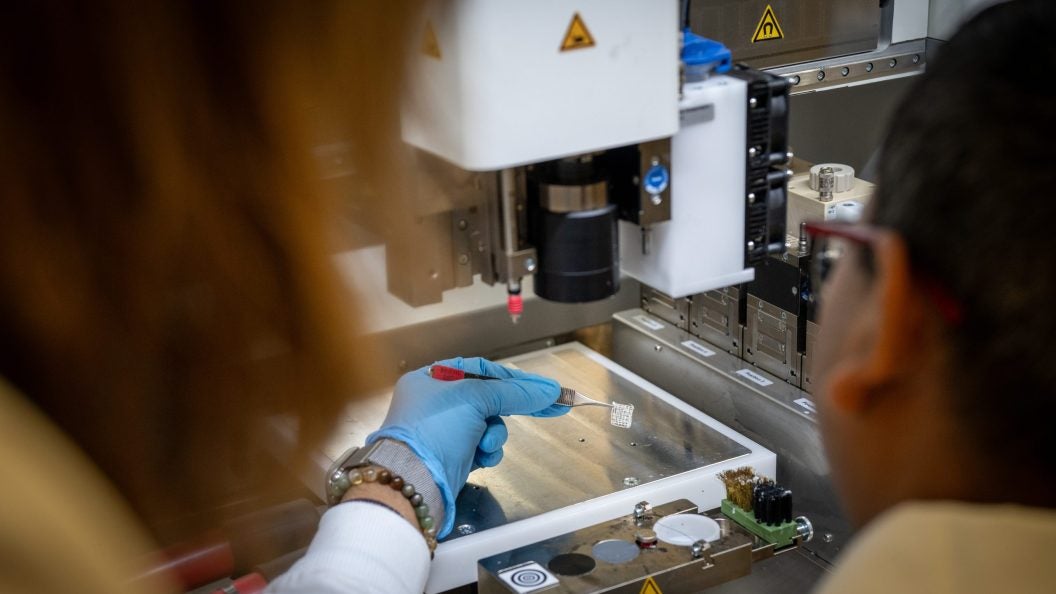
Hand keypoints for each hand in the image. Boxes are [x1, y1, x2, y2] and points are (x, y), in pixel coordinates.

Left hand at [367, 357, 564, 536]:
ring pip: (488, 425)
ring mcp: (443, 432)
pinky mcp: (451, 457)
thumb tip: (549, 390)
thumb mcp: (475, 400)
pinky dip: (487, 452)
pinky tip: (482, 457)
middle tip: (553, 409)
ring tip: (486, 443)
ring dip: (495, 434)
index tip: (545, 388)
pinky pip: (481, 447)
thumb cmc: (434, 431)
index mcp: (432, 379)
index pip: (482, 372)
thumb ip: (513, 393)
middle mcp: (435, 404)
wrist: (412, 483)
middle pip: (488, 399)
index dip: (515, 379)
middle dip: (511, 408)